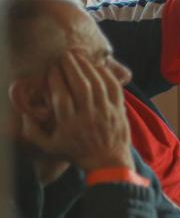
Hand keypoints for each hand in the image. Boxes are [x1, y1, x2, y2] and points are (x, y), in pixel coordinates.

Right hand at [19, 52, 132, 171]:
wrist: (108, 162)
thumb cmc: (76, 152)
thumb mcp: (49, 146)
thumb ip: (33, 131)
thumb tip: (23, 111)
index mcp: (70, 125)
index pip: (61, 97)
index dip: (56, 80)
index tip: (51, 69)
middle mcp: (88, 117)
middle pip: (81, 87)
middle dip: (72, 68)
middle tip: (64, 56)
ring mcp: (106, 112)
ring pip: (98, 85)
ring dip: (87, 67)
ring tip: (78, 56)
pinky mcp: (119, 110)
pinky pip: (114, 88)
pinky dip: (106, 75)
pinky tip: (97, 66)